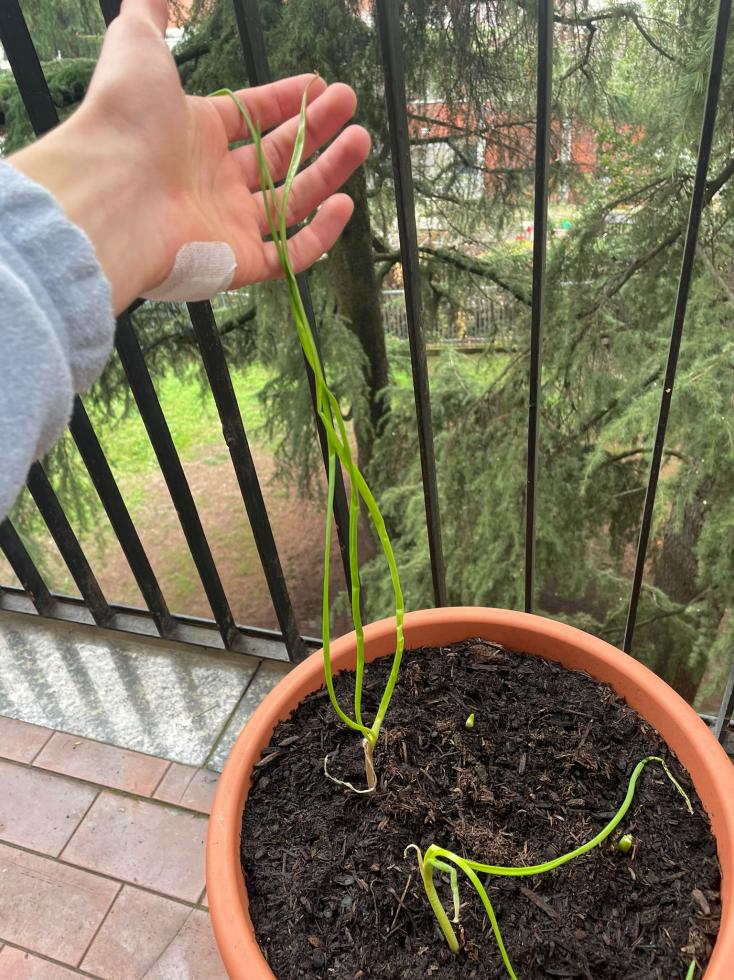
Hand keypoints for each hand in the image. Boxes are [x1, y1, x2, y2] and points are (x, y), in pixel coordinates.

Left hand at [9, 0, 369, 312]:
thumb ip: (149, 13)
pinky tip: (344, 204)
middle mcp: (213, 183)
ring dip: (329, 171)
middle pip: (277, 156)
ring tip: (360, 139)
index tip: (319, 83)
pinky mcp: (240, 264)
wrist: (111, 193)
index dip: (285, 100)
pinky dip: (320, 235)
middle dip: (316, 128)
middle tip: (349, 104)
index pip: (250, 118)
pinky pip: (290, 255)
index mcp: (194, 137)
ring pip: (292, 202)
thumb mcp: (136, 45)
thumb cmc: (126, 120)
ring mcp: (229, 226)